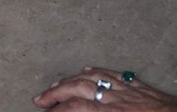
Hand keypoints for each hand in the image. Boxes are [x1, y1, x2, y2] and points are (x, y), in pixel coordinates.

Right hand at [35, 67, 176, 110]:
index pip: (77, 108)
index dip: (58, 109)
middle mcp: (116, 97)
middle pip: (78, 88)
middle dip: (56, 92)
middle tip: (40, 98)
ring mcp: (125, 88)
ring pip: (91, 76)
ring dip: (70, 79)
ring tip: (56, 85)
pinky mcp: (136, 84)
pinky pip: (110, 73)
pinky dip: (94, 70)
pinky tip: (86, 69)